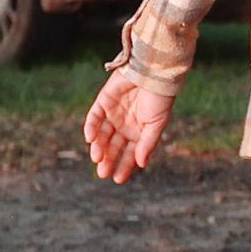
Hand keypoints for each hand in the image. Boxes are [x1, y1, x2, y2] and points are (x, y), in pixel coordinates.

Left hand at [85, 69, 173, 183]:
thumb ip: (147, 144)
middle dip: (108, 160)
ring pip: (101, 135)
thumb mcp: (156, 125)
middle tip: (102, 173)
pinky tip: (90, 139)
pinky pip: (93, 117)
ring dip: (98, 147)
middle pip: (112, 146)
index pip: (130, 153)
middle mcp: (124, 124)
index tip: (118, 179)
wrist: (153, 73)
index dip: (124, 166)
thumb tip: (141, 164)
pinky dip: (90, 128)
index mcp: (139, 132)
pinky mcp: (103, 101)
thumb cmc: (160, 99)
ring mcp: (113, 113)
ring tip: (98, 158)